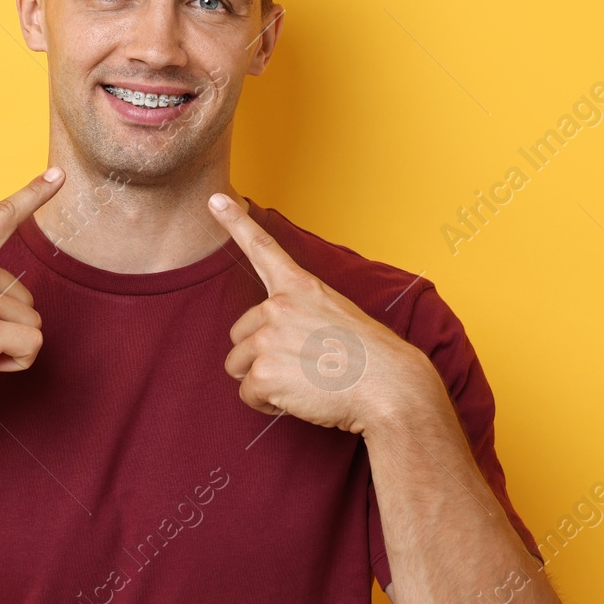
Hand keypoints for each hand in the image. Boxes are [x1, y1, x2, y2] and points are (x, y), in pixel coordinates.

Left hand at [208, 193, 427, 435]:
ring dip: (264, 380)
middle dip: (261, 355)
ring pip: (239, 366)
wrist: (389, 387)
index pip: (262, 248)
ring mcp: (268, 338)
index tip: (214, 199)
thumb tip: (276, 335)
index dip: (236, 222)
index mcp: (300, 287)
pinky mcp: (264, 372)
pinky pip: (248, 394)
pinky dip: (268, 403)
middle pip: (240, 334)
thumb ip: (302, 314)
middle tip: (302, 365)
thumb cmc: (370, 357)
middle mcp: (279, 306)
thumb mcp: (337, 315)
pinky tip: (300, 398)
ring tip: (304, 382)